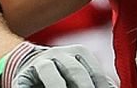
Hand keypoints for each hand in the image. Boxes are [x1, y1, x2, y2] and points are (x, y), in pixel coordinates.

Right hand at [0, 42, 116, 87]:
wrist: (27, 65)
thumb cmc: (61, 74)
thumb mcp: (80, 73)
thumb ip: (96, 79)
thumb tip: (113, 87)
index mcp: (79, 52)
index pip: (94, 72)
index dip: (102, 85)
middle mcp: (60, 54)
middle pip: (75, 71)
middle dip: (85, 87)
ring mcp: (41, 63)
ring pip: (51, 74)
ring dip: (59, 87)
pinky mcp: (23, 76)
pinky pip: (27, 84)